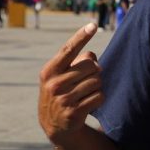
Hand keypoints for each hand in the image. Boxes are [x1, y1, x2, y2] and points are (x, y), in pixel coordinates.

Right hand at [39, 24, 101, 143]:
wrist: (54, 124)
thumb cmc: (62, 92)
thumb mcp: (62, 76)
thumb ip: (78, 62)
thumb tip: (93, 57)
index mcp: (50, 70)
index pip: (68, 50)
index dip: (81, 36)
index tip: (93, 25)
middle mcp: (54, 83)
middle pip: (91, 66)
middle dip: (94, 72)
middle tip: (86, 81)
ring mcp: (63, 99)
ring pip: (97, 82)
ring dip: (97, 86)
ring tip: (85, 93)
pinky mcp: (74, 112)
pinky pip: (100, 96)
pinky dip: (99, 98)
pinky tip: (88, 103)